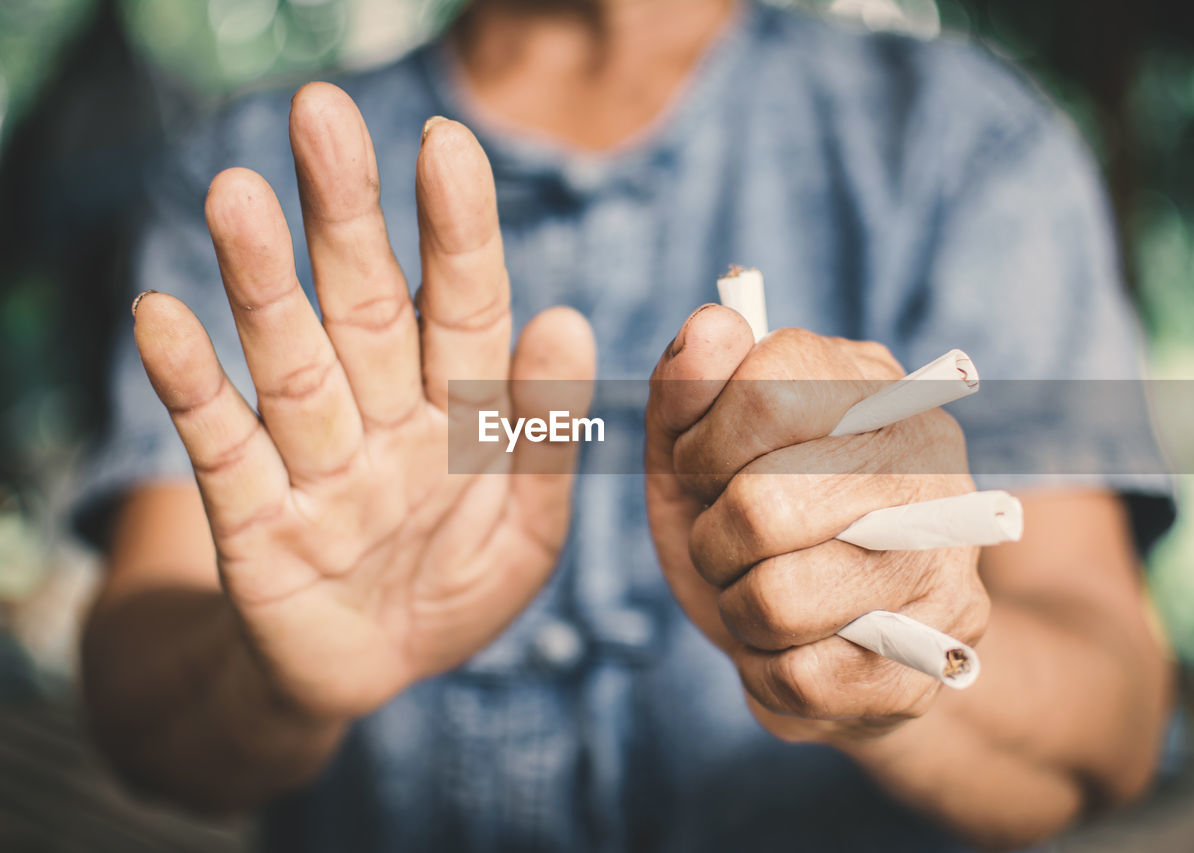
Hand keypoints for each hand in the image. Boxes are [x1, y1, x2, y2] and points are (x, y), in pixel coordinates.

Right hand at [132, 84, 594, 720]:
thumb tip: (568, 318)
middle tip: (322, 115)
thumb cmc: (455, 589)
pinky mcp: (252, 518)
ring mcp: (313, 462)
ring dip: (260, 281)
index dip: (456, 230)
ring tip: (234, 195)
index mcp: (458, 412)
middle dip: (345, 215)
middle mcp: (381, 417)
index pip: (463, 306)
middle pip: (363, 304)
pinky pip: (220, 445)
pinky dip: (191, 385)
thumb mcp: (526, 531)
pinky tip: (163, 316)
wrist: (375, 677)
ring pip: (289, 358)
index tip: (445, 145)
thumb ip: (545, 436)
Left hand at [645, 306, 987, 743]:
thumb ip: (688, 388)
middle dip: (711, 541)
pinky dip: (766, 672)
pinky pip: (803, 678)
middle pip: (762, 505)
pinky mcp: (937, 655)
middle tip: (727, 545)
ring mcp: (944, 559)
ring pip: (779, 600)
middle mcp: (928, 459)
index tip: (703, 471)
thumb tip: (709, 325)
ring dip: (738, 610)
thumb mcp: (699, 450)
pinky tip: (792, 647)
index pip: (767, 387)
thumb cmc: (758, 527)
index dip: (702, 445)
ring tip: (762, 594)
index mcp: (872, 385)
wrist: (843, 636)